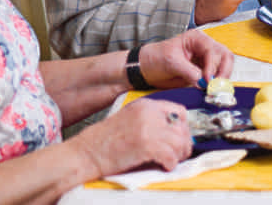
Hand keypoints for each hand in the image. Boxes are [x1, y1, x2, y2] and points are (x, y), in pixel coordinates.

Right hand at [70, 98, 191, 176]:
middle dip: (184, 144)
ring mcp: (148, 128)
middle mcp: (149, 113)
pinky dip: (170, 164)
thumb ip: (151, 120)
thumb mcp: (131, 119)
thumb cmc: (106, 140)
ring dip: (178, 155)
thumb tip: (174, 133)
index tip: (181, 138)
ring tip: (169, 161)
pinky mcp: (145, 145)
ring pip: (180, 142)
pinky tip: (163, 166)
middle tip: (179, 154)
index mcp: (145, 105)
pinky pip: (170, 156)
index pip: (179, 111)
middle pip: (182, 127)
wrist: (87, 152)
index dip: (184, 127)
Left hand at [138, 30, 233, 88]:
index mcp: (196, 38)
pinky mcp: (204, 73)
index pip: (213, 50)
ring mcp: (205, 60)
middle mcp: (203, 47)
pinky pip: (217, 78)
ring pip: (224, 67)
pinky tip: (210, 91)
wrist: (146, 69)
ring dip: (222, 79)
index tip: (208, 80)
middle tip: (216, 87)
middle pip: (225, 57)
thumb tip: (204, 83)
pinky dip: (217, 85)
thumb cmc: (155, 58)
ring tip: (213, 90)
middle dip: (223, 72)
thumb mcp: (171, 62)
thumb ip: (189, 71)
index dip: (213, 65)